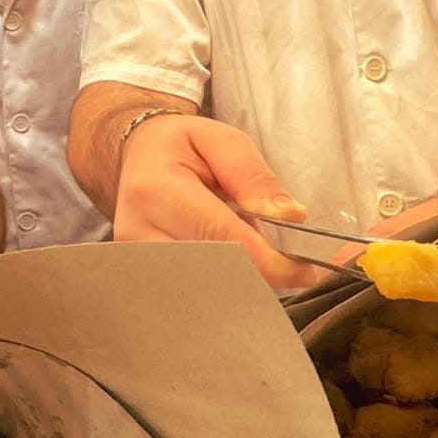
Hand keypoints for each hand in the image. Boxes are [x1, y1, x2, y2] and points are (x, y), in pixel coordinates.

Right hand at [113, 113, 323, 289]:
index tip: (303, 271)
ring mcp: (134, 262)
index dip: (266, 260)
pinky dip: (222, 290)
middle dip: (257, 277)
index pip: (218, 237)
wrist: (137, 158)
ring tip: (261, 264)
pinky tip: (239, 275)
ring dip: (240, 285)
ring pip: (199, 292)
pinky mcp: (139, 280)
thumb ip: (253, 175)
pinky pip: (189, 296)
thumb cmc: (180, 147)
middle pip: (209, 274)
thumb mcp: (220, 140)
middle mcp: (136, 232)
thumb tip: (290, 217)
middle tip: (292, 271)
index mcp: (155, 189)